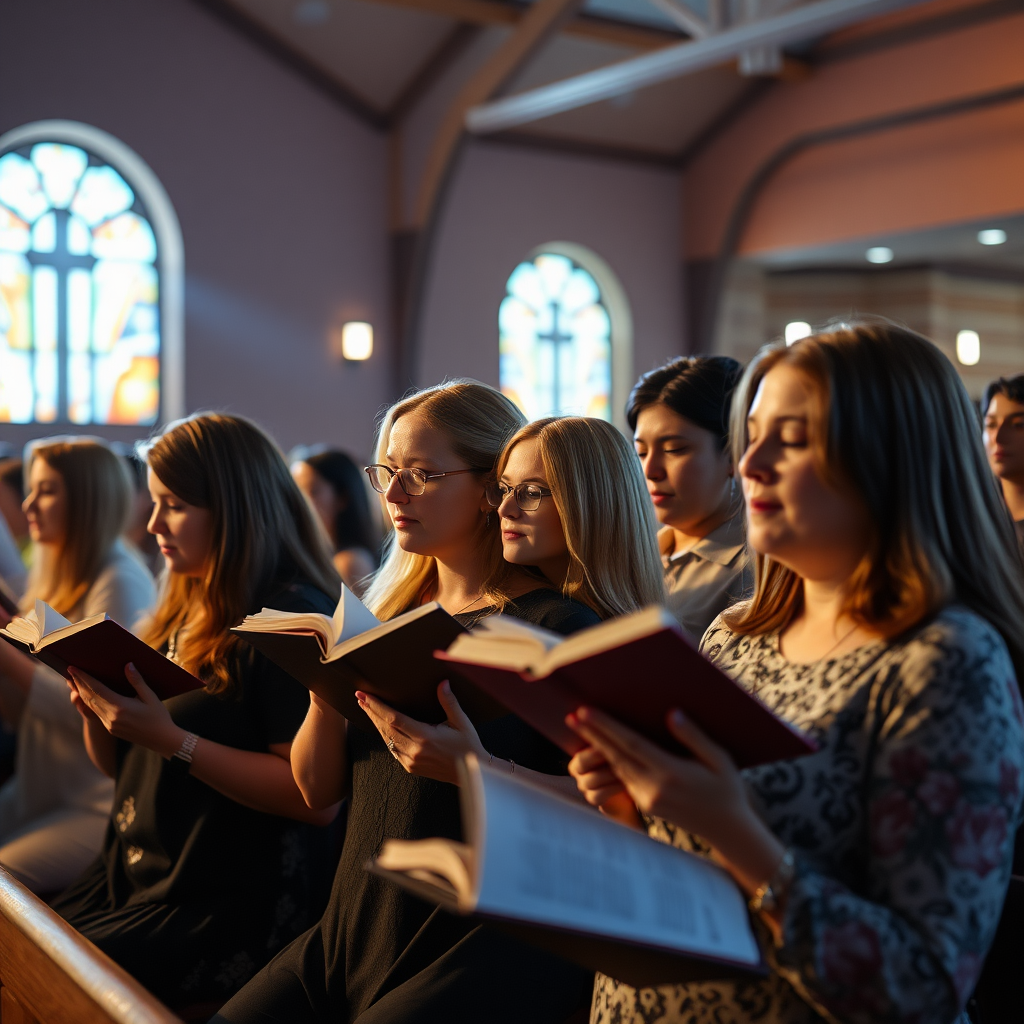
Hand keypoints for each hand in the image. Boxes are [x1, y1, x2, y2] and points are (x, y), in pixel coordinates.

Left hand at [68, 663, 185, 758]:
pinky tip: (87, 695)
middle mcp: (111, 717)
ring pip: (90, 706)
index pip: (97, 689)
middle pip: (89, 697)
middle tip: (69, 671)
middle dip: (78, 684)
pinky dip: (89, 702)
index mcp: (121, 707)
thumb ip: (137, 681)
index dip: (84, 678)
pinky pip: (96, 712)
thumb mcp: (150, 696)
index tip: (73, 668)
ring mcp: (109, 724)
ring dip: (81, 693)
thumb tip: (128, 665)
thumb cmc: (159, 716)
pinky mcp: (110, 728)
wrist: (162, 739)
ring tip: (74, 682)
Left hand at [356, 681, 488, 785]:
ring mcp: (411, 761)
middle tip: (360, 697)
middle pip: (386, 728)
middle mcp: (414, 750)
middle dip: (371, 711)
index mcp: (425, 737)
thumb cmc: (468, 746)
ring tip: (366, 708)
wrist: (471, 773)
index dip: (378, 706)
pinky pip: (392, 750)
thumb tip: (443, 683)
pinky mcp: (411, 767)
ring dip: (375, 723)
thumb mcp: (461, 722)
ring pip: (387, 739)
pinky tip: (381, 727)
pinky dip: (385, 736)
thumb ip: (449, 702)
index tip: (366, 696)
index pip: (394, 719)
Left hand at [566, 706, 756, 852]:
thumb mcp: (718, 759)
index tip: (586, 712)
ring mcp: (647, 799)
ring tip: (580, 727)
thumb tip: (671, 714)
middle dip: (592, 735)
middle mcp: (654, 788)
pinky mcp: (645, 805)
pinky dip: (611, 761)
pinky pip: (625, 778)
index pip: (631, 745)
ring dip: (598, 747)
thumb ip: (693, 736)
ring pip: (617, 768)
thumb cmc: (726, 788)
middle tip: (571, 716)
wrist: (727, 829)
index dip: (606, 728)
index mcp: (671, 773)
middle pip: (616, 756)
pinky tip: (602, 747)